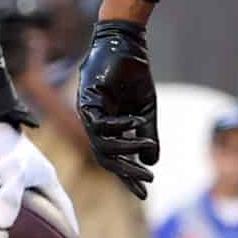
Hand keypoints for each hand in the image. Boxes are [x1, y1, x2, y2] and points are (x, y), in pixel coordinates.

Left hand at [0, 121, 78, 237]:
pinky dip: (6, 213)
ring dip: (27, 221)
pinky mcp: (1, 177)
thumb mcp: (10, 171)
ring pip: (28, 205)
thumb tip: (4, 224)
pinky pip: (8, 201)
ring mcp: (18, 177)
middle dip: (51, 228)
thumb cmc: (2, 144)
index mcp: (47, 178)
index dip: (69, 227)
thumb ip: (10, 196)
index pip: (64, 208)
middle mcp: (36, 178)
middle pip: (49, 208)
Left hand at [74, 19, 157, 197]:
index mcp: (106, 129)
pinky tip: (135, 123)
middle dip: (126, 172)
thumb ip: (147, 136)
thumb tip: (151, 163)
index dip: (129, 177)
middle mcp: (94, 124)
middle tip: (146, 181)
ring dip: (125, 149)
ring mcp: (87, 113)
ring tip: (148, 145)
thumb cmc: (134, 76)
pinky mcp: (86, 99)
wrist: (128, 45)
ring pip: (101, 145)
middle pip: (105, 158)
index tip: (145, 193)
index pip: (114, 160)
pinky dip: (118, 126)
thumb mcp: (145, 111)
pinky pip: (99, 123)